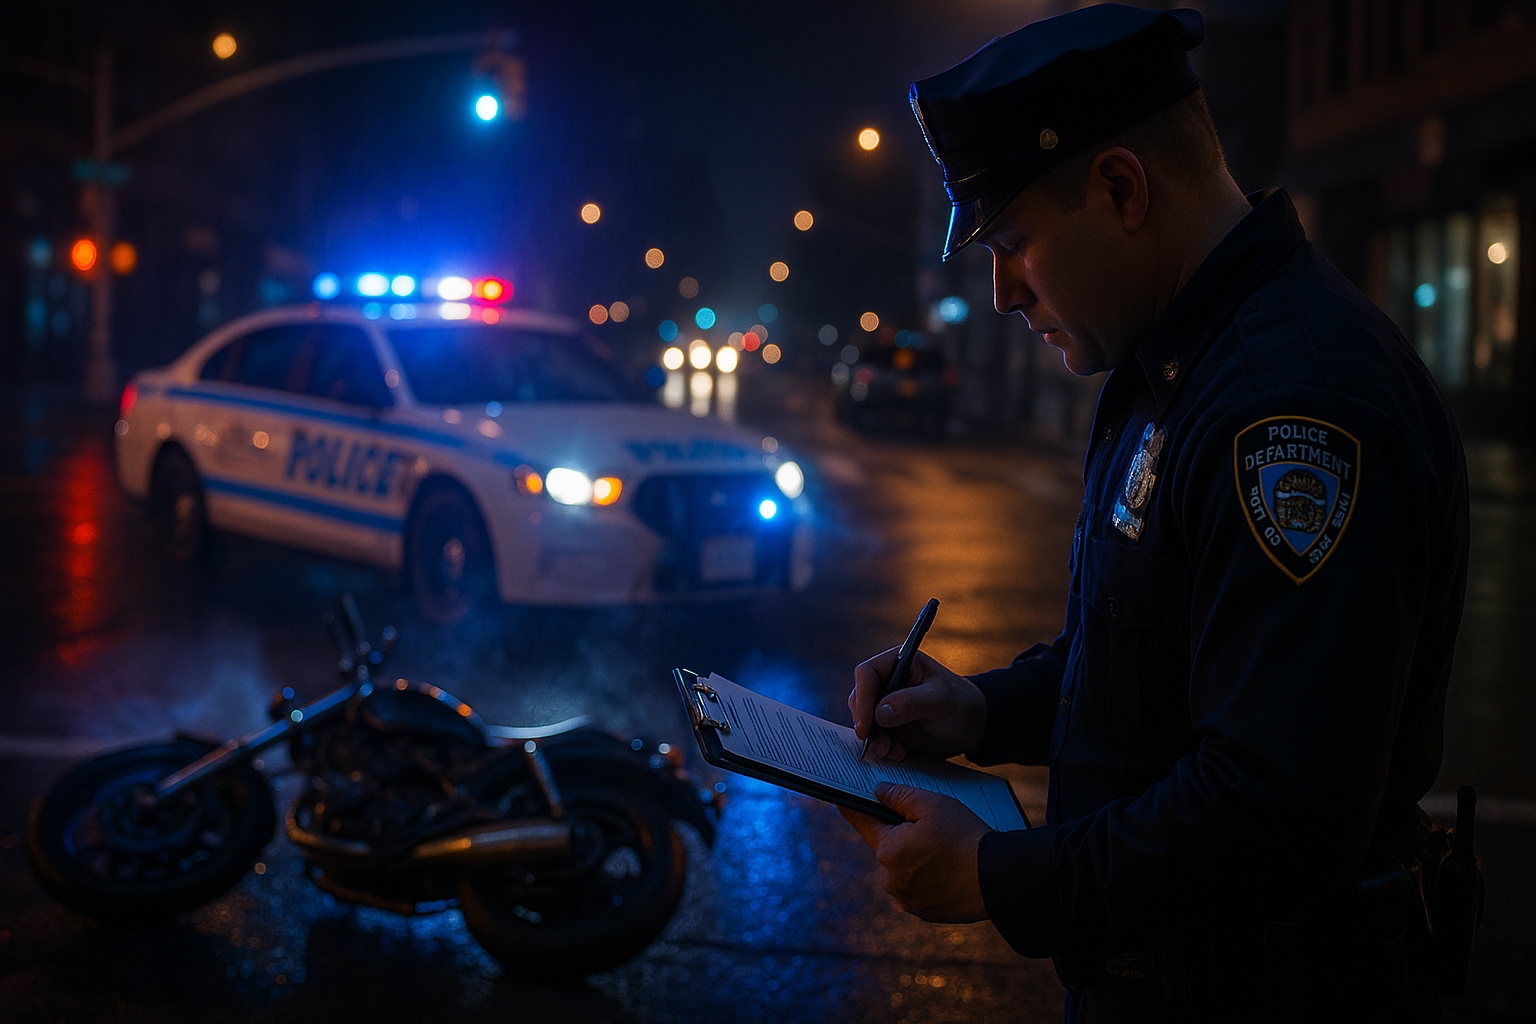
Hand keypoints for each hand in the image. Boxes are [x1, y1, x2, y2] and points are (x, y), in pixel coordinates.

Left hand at [839, 783, 990, 922]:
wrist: (997, 879)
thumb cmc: (964, 837)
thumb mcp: (932, 804)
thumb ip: (899, 795)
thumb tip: (878, 792)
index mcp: (888, 850)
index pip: (863, 823)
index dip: (854, 809)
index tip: (843, 802)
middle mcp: (891, 879)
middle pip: (888, 848)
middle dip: (902, 837)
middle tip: (930, 829)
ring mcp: (907, 899)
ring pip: (903, 870)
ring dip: (915, 860)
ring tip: (945, 851)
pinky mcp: (924, 912)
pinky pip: (918, 888)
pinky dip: (928, 878)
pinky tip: (949, 870)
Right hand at [849, 648, 986, 760]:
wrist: (972, 726)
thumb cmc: (960, 703)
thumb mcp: (940, 700)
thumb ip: (911, 703)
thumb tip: (879, 713)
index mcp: (898, 662)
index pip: (867, 674)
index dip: (863, 698)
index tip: (866, 725)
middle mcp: (887, 682)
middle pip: (860, 699)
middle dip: (866, 724)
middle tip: (879, 745)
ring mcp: (886, 705)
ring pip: (864, 721)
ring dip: (874, 739)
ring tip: (893, 752)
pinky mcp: (888, 725)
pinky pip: (875, 737)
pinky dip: (882, 748)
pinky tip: (899, 754)